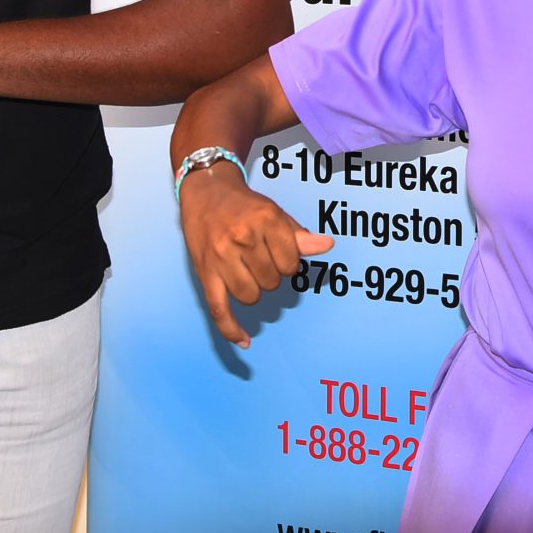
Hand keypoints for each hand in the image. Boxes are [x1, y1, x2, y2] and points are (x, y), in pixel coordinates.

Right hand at [179, 167, 333, 348]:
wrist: (206, 191)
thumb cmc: (244, 204)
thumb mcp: (274, 212)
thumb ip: (299, 235)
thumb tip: (327, 246)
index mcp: (265, 220)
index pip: (291, 263)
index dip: (289, 263)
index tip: (279, 253)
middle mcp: (242, 238)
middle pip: (271, 282)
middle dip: (270, 274)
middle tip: (260, 257)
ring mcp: (221, 257)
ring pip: (250, 296)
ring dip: (254, 290)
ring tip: (247, 270)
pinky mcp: (204, 272)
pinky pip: (219, 309)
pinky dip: (231, 329)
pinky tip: (244, 341)